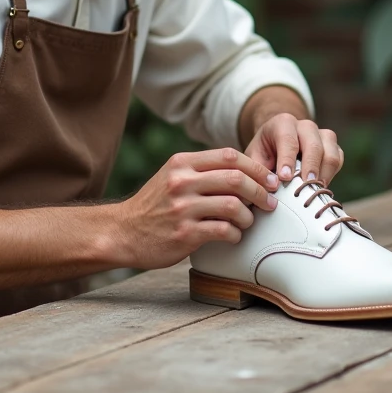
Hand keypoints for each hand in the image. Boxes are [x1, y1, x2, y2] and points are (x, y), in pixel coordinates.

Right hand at [114, 148, 278, 269]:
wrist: (122, 232)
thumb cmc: (154, 205)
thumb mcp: (171, 176)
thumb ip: (201, 170)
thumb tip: (243, 172)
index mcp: (181, 163)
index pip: (229, 156)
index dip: (256, 168)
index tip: (269, 180)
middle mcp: (182, 182)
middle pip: (236, 179)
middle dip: (260, 192)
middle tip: (269, 203)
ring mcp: (182, 208)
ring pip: (233, 206)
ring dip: (248, 217)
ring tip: (247, 222)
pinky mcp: (184, 234)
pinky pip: (223, 231)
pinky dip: (235, 234)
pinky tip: (233, 236)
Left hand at [244, 113, 343, 185]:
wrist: (277, 143)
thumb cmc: (265, 152)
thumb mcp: (254, 157)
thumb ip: (257, 170)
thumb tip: (268, 187)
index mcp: (283, 123)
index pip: (288, 139)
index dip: (287, 159)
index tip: (284, 177)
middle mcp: (305, 126)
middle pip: (313, 145)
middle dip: (310, 167)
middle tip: (305, 185)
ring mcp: (322, 135)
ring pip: (331, 152)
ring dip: (324, 173)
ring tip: (314, 190)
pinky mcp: (333, 147)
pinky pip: (338, 159)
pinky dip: (332, 174)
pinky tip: (321, 186)